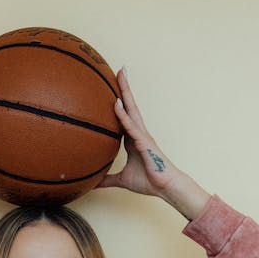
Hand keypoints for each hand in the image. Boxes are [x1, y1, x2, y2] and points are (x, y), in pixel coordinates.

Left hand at [96, 69, 180, 198]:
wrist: (165, 187)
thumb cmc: (149, 181)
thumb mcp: (122, 179)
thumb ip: (107, 180)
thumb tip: (93, 184)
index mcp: (133, 139)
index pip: (123, 116)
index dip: (118, 101)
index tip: (112, 87)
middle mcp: (138, 132)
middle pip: (129, 105)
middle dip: (124, 88)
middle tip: (119, 70)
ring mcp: (142, 135)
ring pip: (131, 109)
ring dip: (125, 92)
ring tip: (121, 74)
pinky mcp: (144, 142)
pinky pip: (131, 126)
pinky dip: (122, 115)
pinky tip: (115, 103)